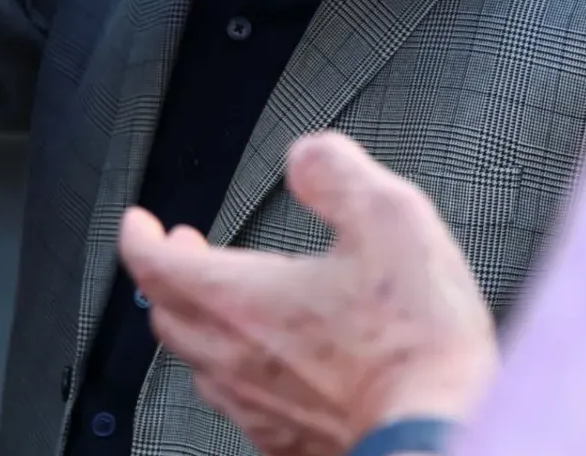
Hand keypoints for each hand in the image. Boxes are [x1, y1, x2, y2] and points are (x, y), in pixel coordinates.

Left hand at [117, 132, 496, 455]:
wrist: (446, 438)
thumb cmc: (417, 343)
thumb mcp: (388, 219)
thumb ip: (335, 173)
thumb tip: (305, 158)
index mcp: (241, 299)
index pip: (154, 265)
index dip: (138, 237)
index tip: (139, 222)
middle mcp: (235, 358)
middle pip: (166, 313)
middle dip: (167, 275)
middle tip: (183, 251)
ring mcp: (258, 408)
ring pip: (198, 363)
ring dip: (198, 323)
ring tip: (221, 302)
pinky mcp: (288, 445)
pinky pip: (238, 405)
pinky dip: (235, 372)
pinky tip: (267, 364)